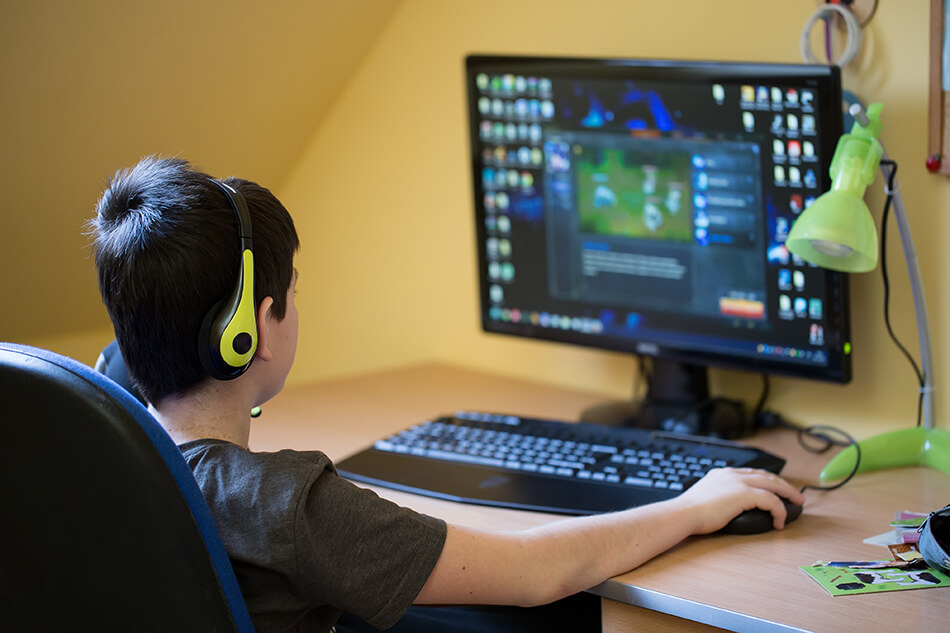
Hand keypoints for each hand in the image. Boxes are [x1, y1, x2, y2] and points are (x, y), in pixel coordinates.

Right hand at [675, 467, 805, 533]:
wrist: (684, 513)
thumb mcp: (707, 496)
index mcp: (723, 473)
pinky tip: (779, 522)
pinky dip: (779, 511)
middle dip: (785, 486)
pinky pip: (771, 501)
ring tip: (796, 504)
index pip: (753, 473)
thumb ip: (720, 495)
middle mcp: (733, 474)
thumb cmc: (691, 511)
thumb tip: (727, 506)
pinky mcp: (744, 494)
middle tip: (796, 496)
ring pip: (774, 484)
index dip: (769, 480)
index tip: (777, 488)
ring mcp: (739, 483)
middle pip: (768, 476)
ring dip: (788, 495)